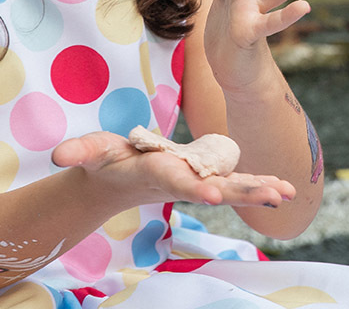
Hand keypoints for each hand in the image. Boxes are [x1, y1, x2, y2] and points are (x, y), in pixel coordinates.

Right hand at [51, 131, 294, 207]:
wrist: (115, 181)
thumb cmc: (105, 162)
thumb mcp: (90, 153)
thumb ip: (79, 152)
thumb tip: (60, 155)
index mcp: (156, 172)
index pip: (177, 180)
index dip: (195, 185)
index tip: (215, 193)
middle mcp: (181, 180)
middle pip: (216, 187)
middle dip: (243, 191)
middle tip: (273, 195)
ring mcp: (195, 180)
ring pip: (231, 187)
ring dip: (259, 190)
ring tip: (288, 193)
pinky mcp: (204, 177)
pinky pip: (235, 183)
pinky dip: (259, 185)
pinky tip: (285, 190)